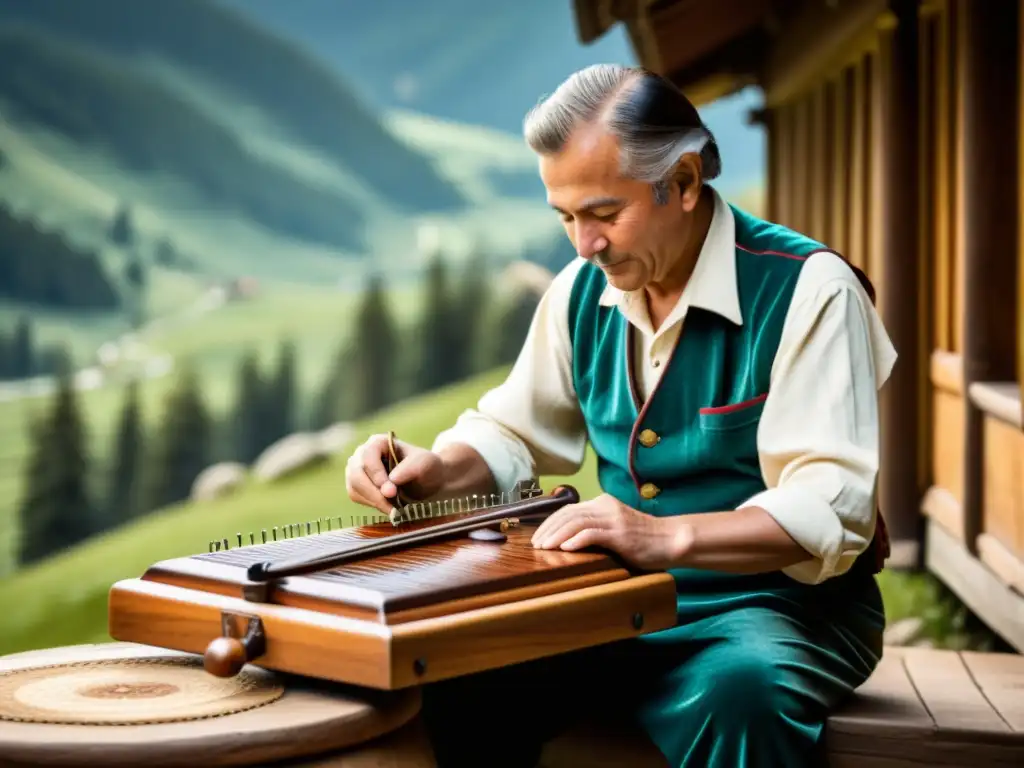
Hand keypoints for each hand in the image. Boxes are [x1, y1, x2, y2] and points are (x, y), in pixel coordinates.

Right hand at [344, 433, 444, 514]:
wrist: (427, 482)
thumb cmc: (427, 468)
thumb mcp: (427, 463)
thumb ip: (412, 467)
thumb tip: (392, 479)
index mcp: (378, 442)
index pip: (368, 457)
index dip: (376, 475)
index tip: (391, 492)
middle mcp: (363, 453)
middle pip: (356, 473)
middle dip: (373, 492)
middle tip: (392, 507)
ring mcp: (357, 469)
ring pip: (354, 486)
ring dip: (373, 500)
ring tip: (393, 509)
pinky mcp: (357, 485)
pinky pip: (355, 495)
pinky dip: (370, 504)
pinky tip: (387, 507)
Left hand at [530, 493, 689, 570]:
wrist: (670, 539)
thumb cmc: (642, 539)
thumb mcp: (614, 528)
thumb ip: (595, 528)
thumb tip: (566, 541)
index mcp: (602, 503)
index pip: (567, 509)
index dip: (549, 523)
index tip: (537, 537)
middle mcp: (605, 507)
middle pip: (567, 514)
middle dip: (548, 530)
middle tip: (535, 545)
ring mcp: (614, 519)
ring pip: (576, 523)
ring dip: (557, 536)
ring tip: (544, 548)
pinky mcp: (621, 534)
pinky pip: (593, 534)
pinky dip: (576, 540)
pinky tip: (565, 549)